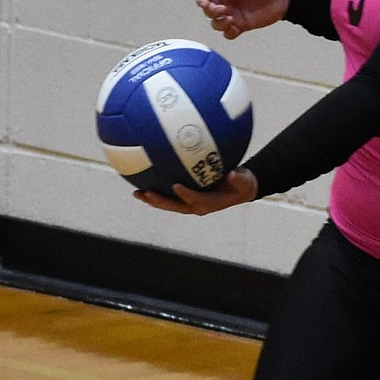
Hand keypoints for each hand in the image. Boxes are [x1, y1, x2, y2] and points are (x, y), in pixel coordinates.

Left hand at [134, 169, 257, 214]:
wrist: (239, 190)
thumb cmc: (241, 184)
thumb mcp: (243, 181)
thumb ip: (238, 178)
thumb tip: (232, 174)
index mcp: (209, 203)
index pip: (195, 200)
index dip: (185, 194)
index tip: (175, 186)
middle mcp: (196, 206)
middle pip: (174, 206)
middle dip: (159, 201)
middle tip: (146, 193)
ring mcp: (189, 204)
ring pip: (168, 204)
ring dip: (152, 200)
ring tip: (137, 193)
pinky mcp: (186, 199)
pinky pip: (169, 196)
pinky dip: (156, 191)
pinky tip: (144, 181)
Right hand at [197, 0, 291, 38]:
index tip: (203, 4)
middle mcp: (225, 0)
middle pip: (207, 10)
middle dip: (212, 12)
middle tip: (224, 10)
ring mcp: (232, 13)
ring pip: (215, 23)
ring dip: (219, 23)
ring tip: (232, 20)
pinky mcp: (240, 25)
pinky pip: (228, 33)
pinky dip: (228, 33)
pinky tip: (236, 28)